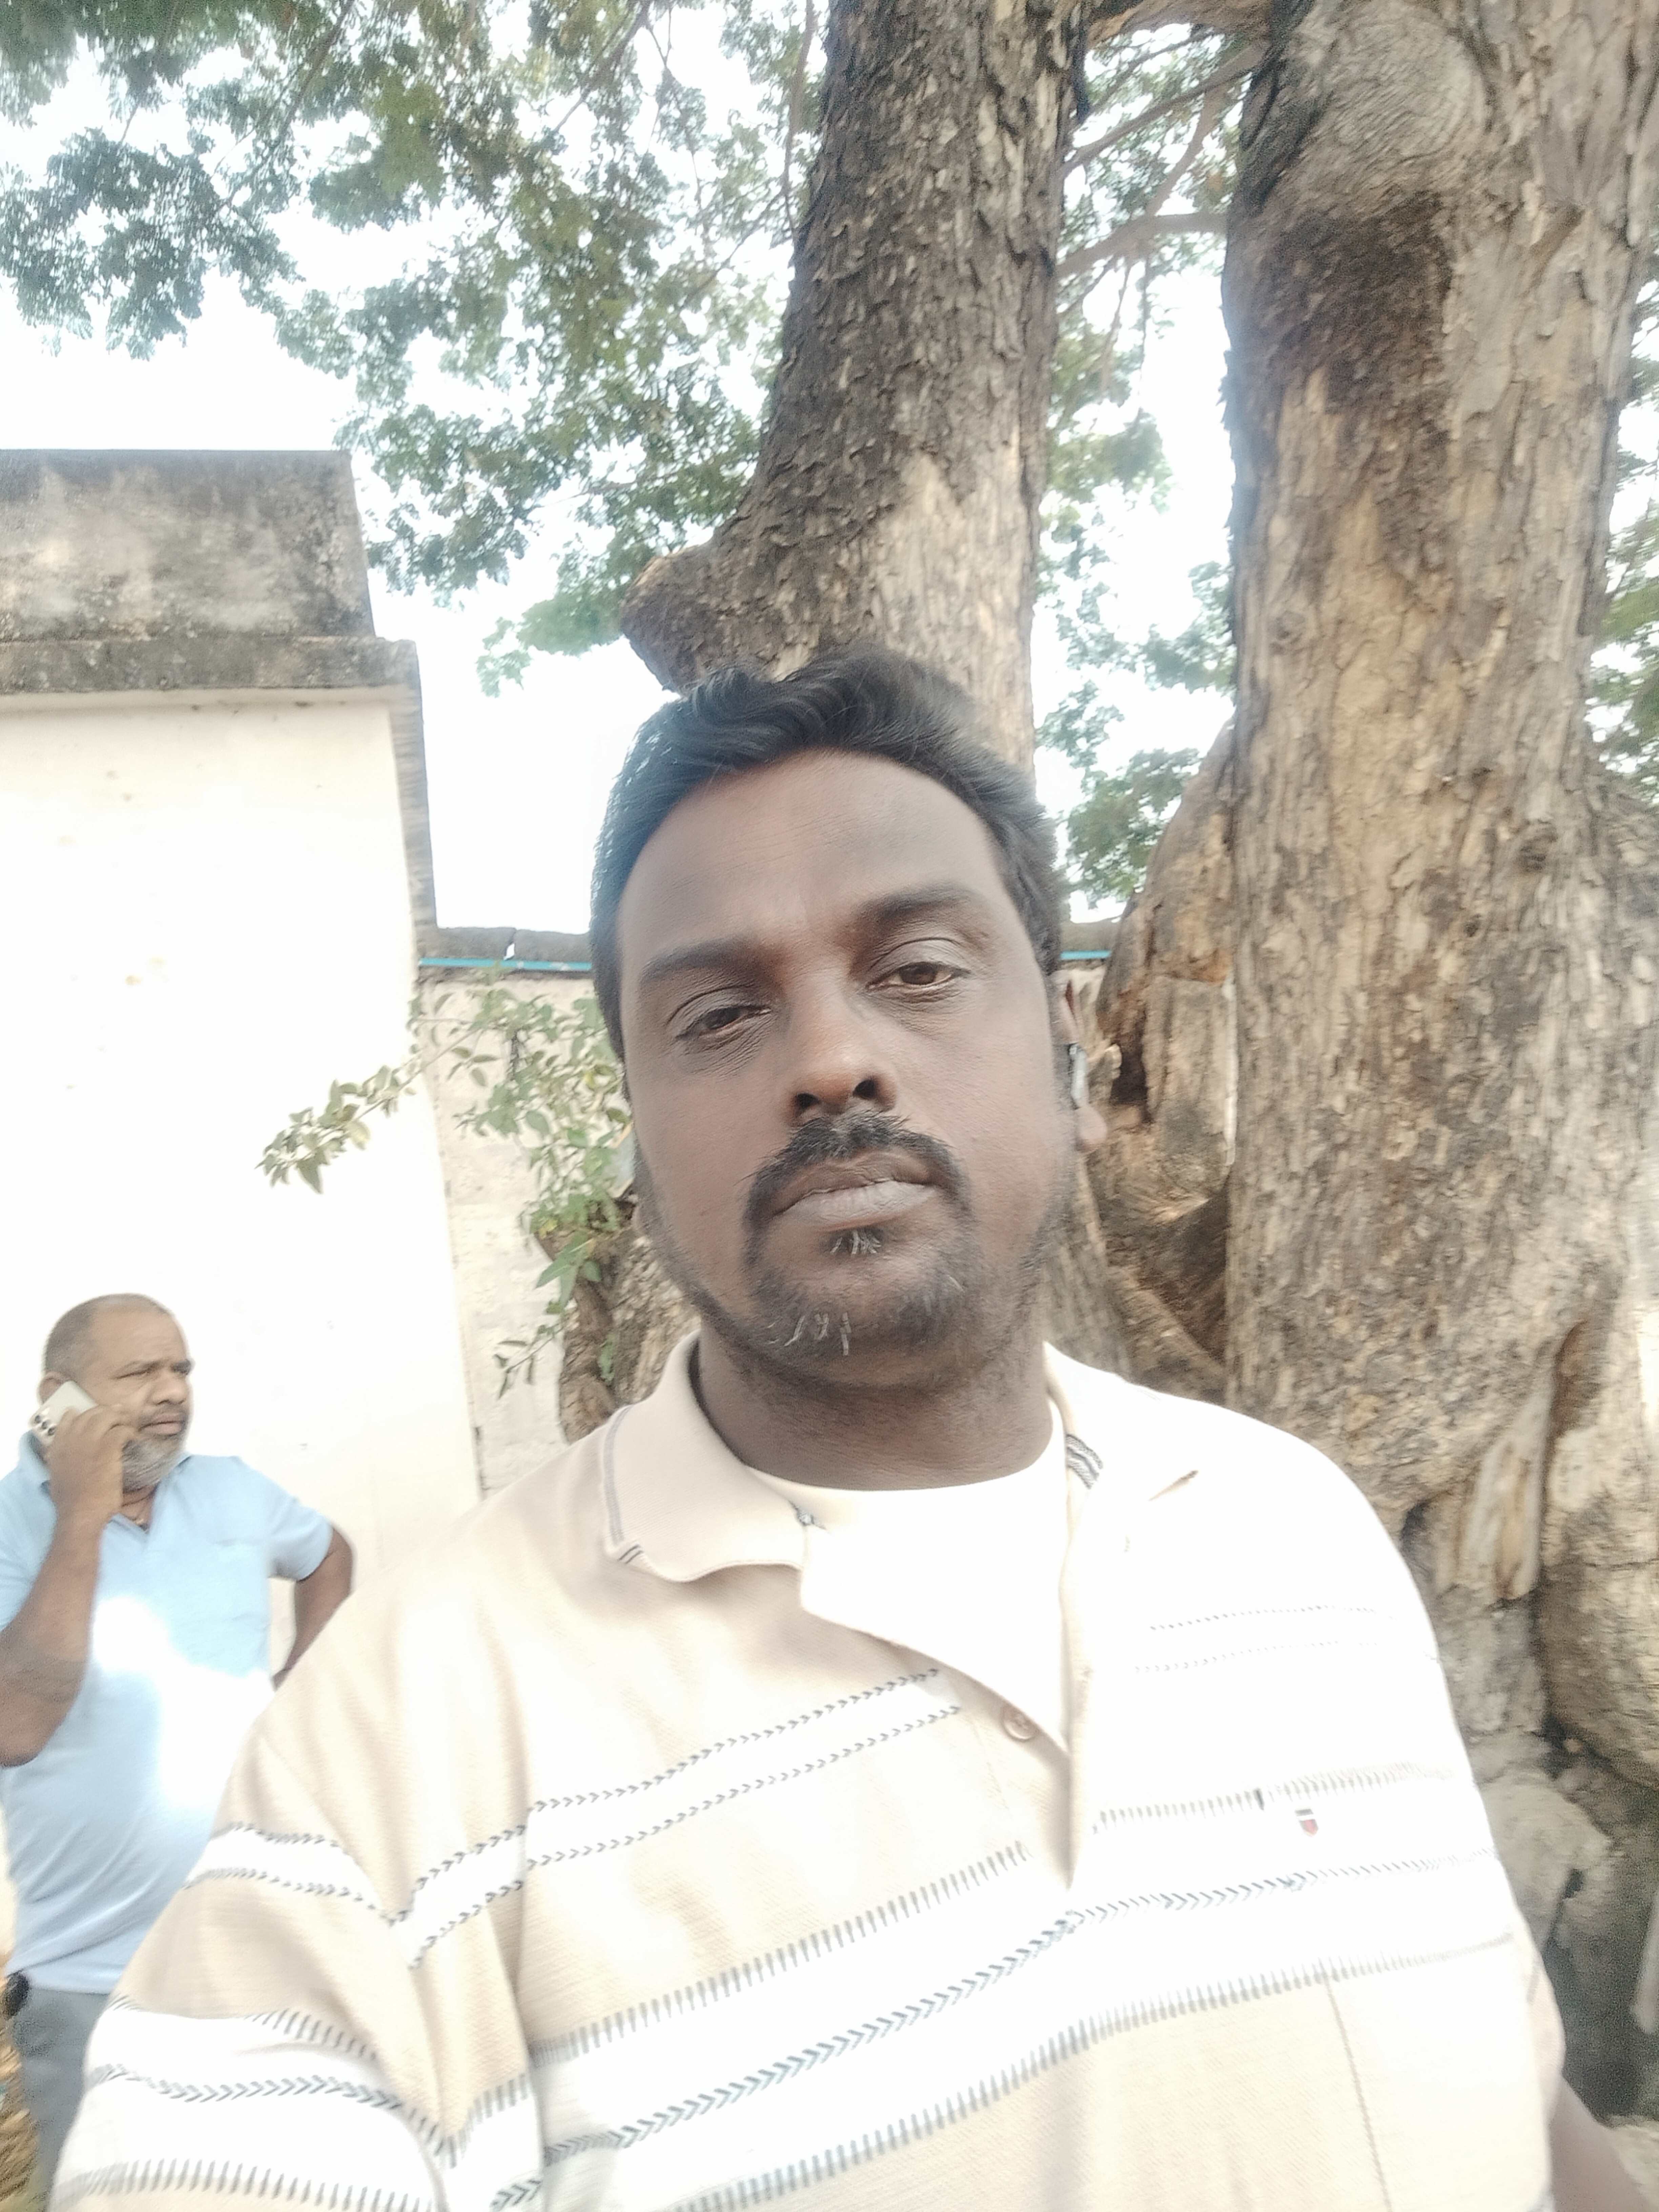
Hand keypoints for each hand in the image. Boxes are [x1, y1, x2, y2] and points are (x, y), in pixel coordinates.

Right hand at [44, 1406, 133, 1530]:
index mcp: (58, 1447)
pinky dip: (131, 1432)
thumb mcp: (57, 1477)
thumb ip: (60, 1462)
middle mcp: (72, 1439)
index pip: (68, 1419)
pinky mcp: (107, 1447)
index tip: (93, 1414)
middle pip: (91, 1414)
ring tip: (128, 1426)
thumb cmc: (71, 1502)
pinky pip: (122, 1430)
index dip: (82, 1413)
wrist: (81, 1512)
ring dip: (120, 1419)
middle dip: (106, 1412)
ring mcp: (90, 1441)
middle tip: (118, 1416)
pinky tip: (135, 1439)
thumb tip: (65, 1459)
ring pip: (107, 1416)